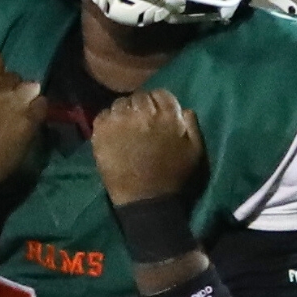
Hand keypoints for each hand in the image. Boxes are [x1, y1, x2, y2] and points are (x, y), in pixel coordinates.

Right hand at [0, 48, 47, 184]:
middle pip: (13, 75)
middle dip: (10, 88)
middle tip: (3, 107)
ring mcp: (15, 103)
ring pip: (29, 87)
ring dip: (25, 99)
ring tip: (16, 115)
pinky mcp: (30, 118)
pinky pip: (41, 103)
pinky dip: (36, 111)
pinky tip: (27, 122)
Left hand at [91, 89, 204, 205]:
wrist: (146, 201)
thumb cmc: (174, 177)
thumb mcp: (195, 149)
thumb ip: (192, 124)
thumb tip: (184, 108)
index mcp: (167, 115)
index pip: (160, 94)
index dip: (157, 104)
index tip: (155, 116)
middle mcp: (142, 113)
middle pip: (139, 97)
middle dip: (140, 108)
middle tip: (139, 124)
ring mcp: (119, 121)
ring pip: (119, 104)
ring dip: (123, 113)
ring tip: (124, 128)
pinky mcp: (102, 133)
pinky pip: (102, 115)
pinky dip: (107, 121)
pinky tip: (112, 134)